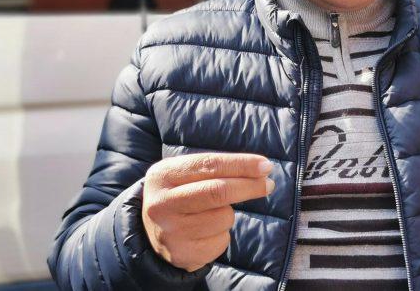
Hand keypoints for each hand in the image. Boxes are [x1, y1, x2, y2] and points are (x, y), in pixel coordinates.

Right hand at [142, 152, 273, 271]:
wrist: (151, 233)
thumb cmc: (180, 194)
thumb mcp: (185, 174)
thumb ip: (216, 170)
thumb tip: (260, 172)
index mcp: (163, 175)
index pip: (209, 165)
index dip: (241, 165)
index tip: (265, 166)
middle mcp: (162, 203)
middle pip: (218, 192)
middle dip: (249, 187)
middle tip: (268, 184)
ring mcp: (171, 231)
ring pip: (223, 217)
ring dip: (228, 214)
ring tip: (209, 214)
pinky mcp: (183, 254)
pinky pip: (221, 240)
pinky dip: (221, 234)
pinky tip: (204, 233)